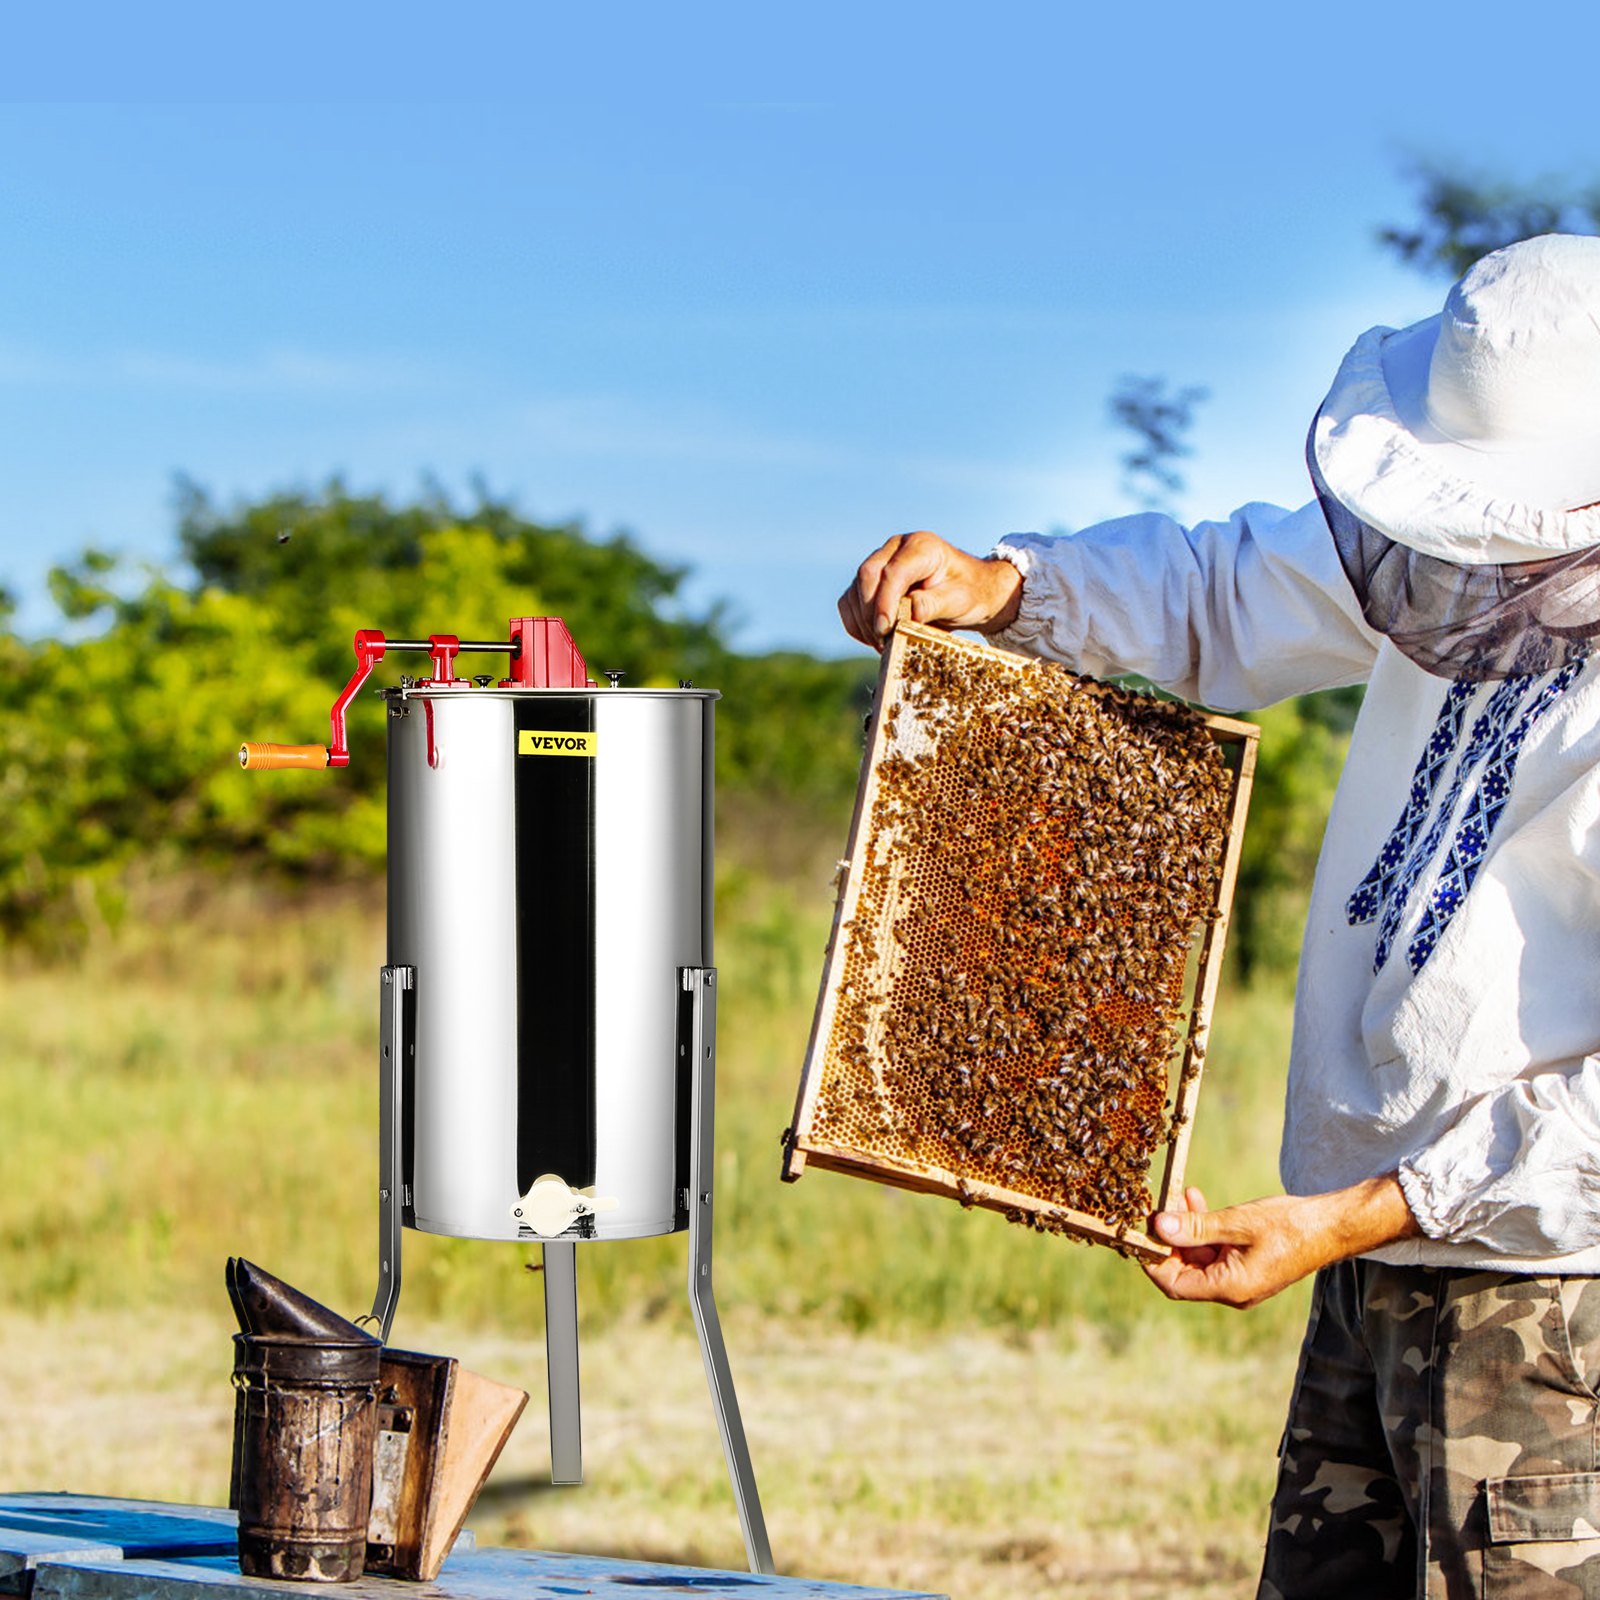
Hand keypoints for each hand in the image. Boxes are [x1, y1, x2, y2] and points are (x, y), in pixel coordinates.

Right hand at [838, 531, 1022, 649]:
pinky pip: (849, 602)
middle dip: (871, 613)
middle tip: (884, 641)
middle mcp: (896, 548)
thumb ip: (935, 604)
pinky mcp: (870, 582)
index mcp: (922, 546)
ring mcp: (880, 562)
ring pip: (854, 591)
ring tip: (883, 644)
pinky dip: (856, 623)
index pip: (893, 571)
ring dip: (863, 622)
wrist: (971, 590)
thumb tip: (910, 613)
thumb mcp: (961, 600)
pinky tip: (874, 639)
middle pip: (867, 575)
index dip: (885, 601)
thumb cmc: (970, 593)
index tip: (885, 630)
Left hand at [1142, 1176, 1419, 1309]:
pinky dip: (1203, 1230)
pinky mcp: (1246, 1266)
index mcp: (1230, 1288)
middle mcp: (1232, 1291)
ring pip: (1197, 1258)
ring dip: (1186, 1229)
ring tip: (1181, 1195)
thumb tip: (1160, 1226)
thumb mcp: (1237, 1222)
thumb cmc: (1289, 1226)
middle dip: (1168, 1238)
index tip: (1140, 1231)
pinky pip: (1214, 1252)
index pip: (1174, 1283)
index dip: (1152, 1259)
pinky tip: (1197, 1200)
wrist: (1330, 1227)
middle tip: (1161, 1205)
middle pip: (1183, 1271)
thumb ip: (1197, 1227)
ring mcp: (1240, 1280)